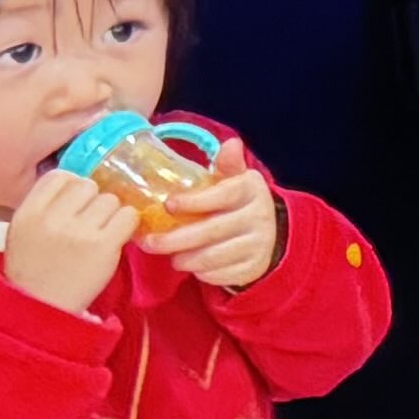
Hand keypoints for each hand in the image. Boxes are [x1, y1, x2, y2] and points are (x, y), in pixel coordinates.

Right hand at [0, 161, 139, 316]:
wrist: (42, 308)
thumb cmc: (34, 269)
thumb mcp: (23, 231)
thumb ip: (45, 204)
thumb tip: (79, 180)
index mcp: (29, 212)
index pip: (60, 176)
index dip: (72, 186)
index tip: (75, 203)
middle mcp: (53, 219)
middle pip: (88, 185)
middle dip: (92, 201)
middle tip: (89, 221)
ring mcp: (80, 231)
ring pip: (110, 200)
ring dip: (111, 214)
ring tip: (100, 232)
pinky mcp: (104, 246)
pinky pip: (128, 217)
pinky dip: (126, 224)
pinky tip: (116, 236)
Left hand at [138, 163, 285, 289]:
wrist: (269, 234)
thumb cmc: (238, 203)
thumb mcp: (235, 181)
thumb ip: (228, 165)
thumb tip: (231, 143)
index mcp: (251, 190)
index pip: (222, 195)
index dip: (194, 201)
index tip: (168, 204)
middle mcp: (259, 217)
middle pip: (211, 230)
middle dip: (175, 239)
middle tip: (149, 243)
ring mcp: (258, 245)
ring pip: (213, 257)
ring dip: (185, 259)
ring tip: (170, 256)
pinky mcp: (253, 268)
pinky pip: (219, 275)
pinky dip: (201, 273)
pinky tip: (191, 265)